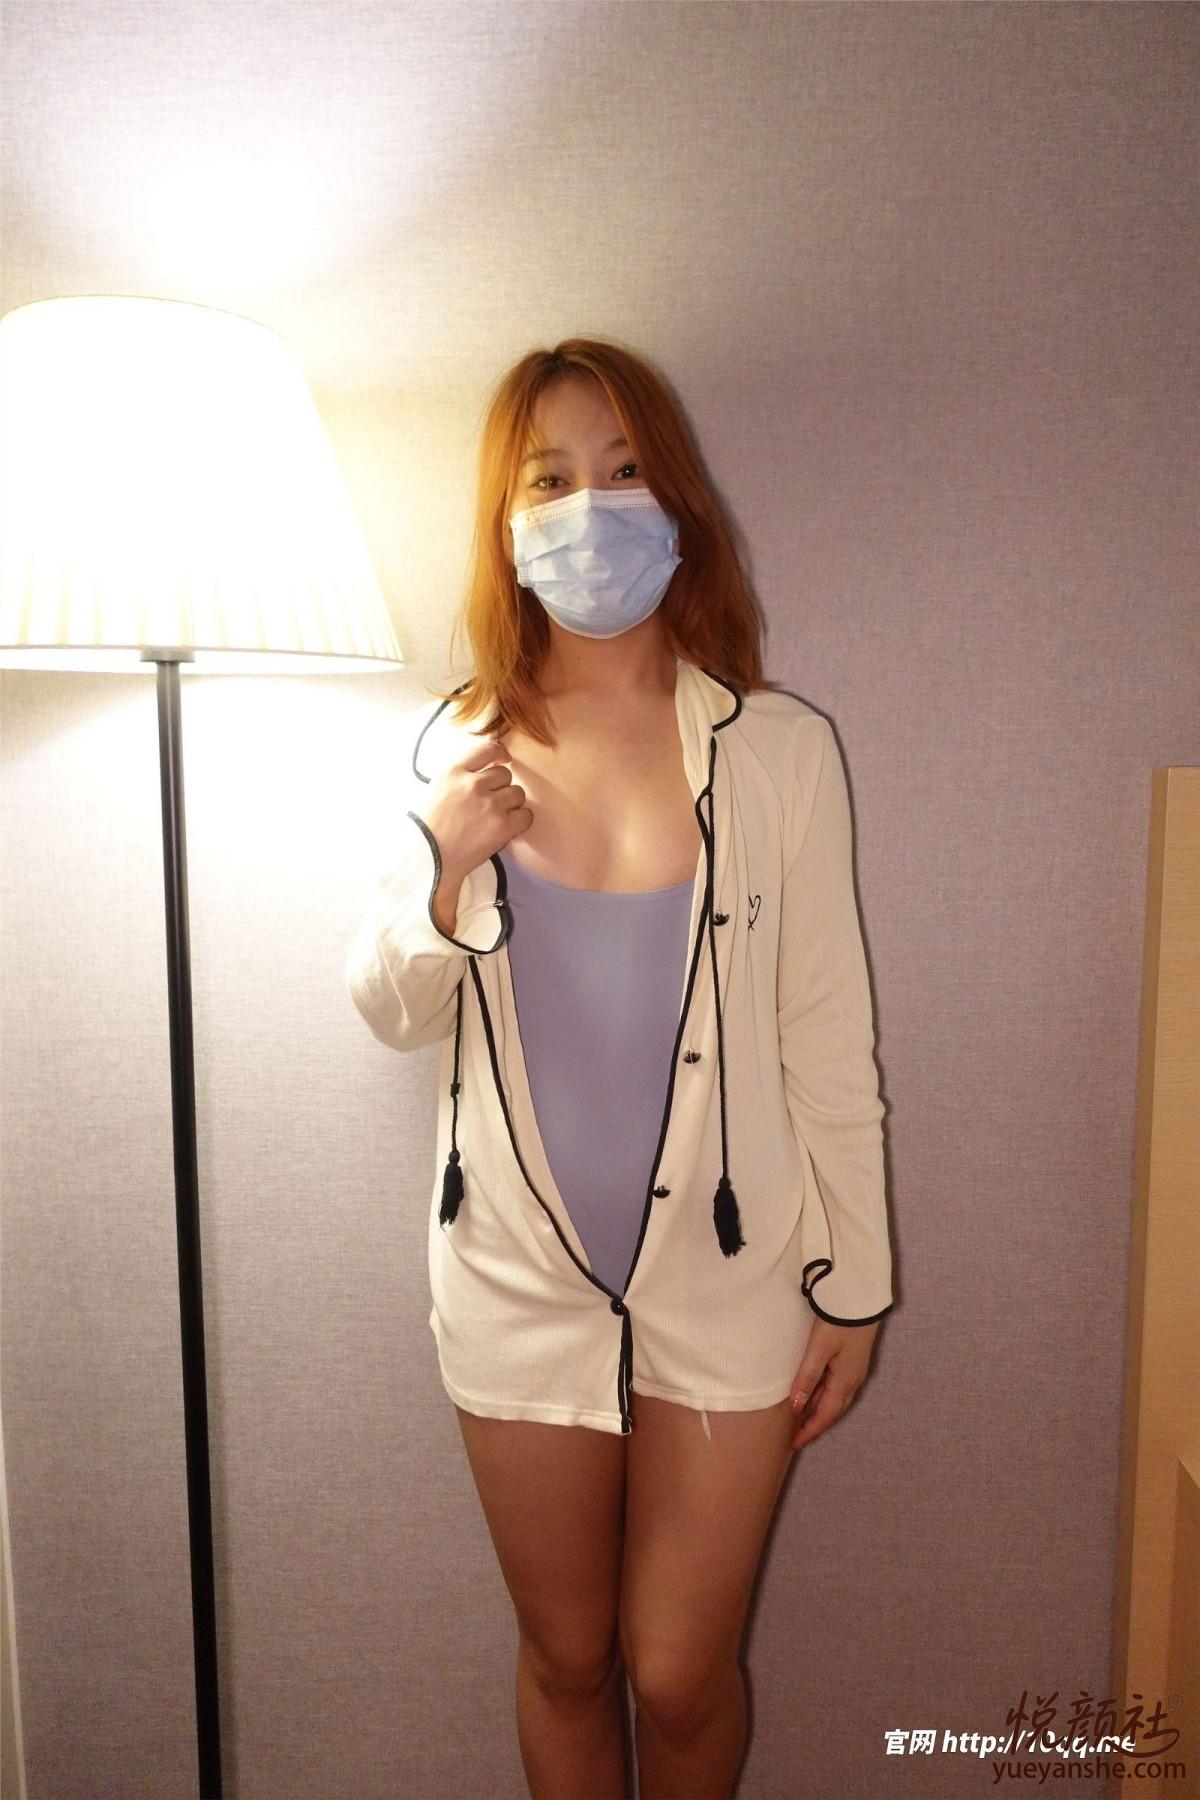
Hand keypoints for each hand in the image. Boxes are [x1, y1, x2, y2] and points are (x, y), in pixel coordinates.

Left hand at [788, 1317, 880, 1451]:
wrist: (861, 1299)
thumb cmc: (839, 1321)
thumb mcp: (820, 1349)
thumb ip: (807, 1377)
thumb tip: (796, 1406)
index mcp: (846, 1381)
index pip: (826, 1415)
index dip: (810, 1431)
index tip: (794, 1444)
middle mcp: (853, 1380)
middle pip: (832, 1410)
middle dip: (815, 1424)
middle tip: (796, 1436)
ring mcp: (854, 1370)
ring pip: (835, 1399)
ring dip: (819, 1411)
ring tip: (800, 1418)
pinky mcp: (852, 1360)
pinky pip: (837, 1387)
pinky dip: (823, 1397)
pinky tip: (813, 1393)